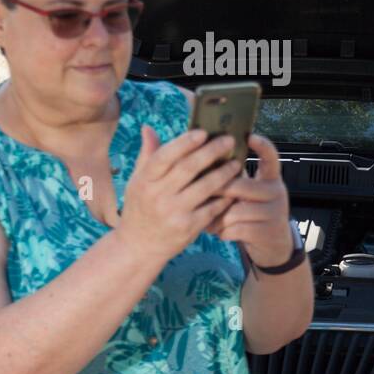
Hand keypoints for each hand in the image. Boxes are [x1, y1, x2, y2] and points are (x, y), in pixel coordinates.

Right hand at [118, 124, 242, 265]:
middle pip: (188, 168)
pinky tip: (235, 188)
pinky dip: (225, 197)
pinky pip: (212, 208)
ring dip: (224, 173)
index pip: (164, 157)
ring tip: (237, 163)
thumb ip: (147, 155)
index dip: (184, 143)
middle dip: (211, 152)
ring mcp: (174, 213)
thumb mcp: (136, 182)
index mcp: (144, 181)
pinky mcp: (188, 228)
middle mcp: (158, 196)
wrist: (138, 246)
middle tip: (229, 140)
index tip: (203, 132)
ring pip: (205, 187)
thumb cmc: (139, 208)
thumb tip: (148, 127)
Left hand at [205, 133, 292, 266]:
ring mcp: (274, 212)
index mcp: (271, 178)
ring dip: (216, 217)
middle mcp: (276, 192)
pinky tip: (219, 232)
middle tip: (200, 195)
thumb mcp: (251, 194)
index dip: (262, 146)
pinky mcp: (267, 232)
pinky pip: (235, 229)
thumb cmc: (253, 213)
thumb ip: (236, 179)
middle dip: (216, 191)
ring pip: (234, 211)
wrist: (274, 245)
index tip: (249, 136)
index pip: (271, 157)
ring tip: (209, 220)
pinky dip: (222, 232)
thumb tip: (207, 160)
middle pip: (239, 185)